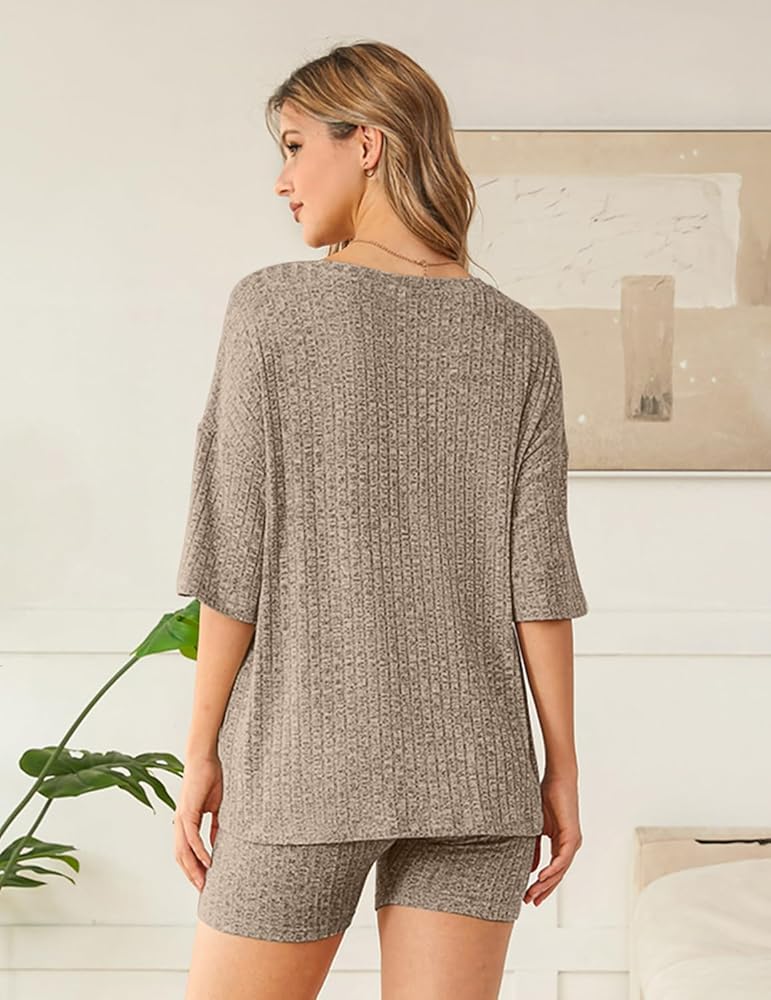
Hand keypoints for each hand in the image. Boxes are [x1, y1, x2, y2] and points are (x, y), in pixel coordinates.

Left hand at [173, 753, 221, 892]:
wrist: (206, 758)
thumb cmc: (211, 778)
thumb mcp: (216, 807)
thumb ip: (215, 824)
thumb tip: (217, 841)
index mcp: (186, 821)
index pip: (186, 851)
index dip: (193, 867)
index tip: (204, 881)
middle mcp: (180, 822)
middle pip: (181, 856)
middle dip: (191, 875)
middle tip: (203, 890)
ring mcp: (182, 818)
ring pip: (183, 851)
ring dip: (193, 869)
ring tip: (204, 882)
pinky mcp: (187, 812)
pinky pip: (192, 838)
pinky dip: (199, 852)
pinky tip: (208, 862)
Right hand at [523, 772, 582, 906]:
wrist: (558, 779)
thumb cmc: (547, 797)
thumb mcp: (536, 827)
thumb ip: (534, 847)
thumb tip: (532, 868)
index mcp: (561, 844)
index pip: (552, 871)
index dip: (541, 885)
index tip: (528, 896)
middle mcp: (569, 846)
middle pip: (557, 875)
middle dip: (543, 890)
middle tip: (529, 901)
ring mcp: (572, 842)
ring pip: (560, 871)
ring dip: (547, 884)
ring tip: (533, 894)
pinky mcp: (572, 836)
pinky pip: (563, 858)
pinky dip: (553, 869)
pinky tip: (542, 877)